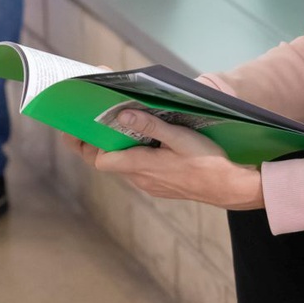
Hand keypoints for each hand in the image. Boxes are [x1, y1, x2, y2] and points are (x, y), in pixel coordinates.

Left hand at [68, 110, 264, 209]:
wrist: (229, 188)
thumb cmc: (208, 162)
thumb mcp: (181, 138)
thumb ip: (151, 125)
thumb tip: (121, 114)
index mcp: (142, 166)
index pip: (99, 159)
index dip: (84, 144)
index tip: (74, 128)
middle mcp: (140, 179)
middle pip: (106, 163)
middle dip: (91, 145)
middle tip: (79, 127)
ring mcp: (149, 185)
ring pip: (121, 166)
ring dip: (113, 149)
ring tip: (109, 127)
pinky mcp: (159, 186)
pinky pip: (136, 171)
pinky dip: (130, 156)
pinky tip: (139, 143)